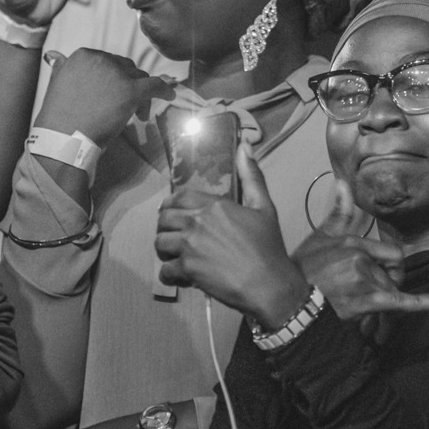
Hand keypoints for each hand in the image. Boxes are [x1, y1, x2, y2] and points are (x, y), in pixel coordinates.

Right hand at [35, 49, 173, 150]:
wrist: (62, 140)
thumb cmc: (58, 118)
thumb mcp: (55, 85)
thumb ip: (61, 68)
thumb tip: (54, 55)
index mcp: (83, 55)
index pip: (110, 62)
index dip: (115, 78)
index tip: (113, 94)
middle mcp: (101, 59)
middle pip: (127, 69)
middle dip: (129, 86)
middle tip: (127, 108)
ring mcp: (117, 74)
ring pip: (140, 78)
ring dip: (141, 95)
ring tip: (138, 115)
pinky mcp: (131, 91)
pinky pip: (155, 85)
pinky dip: (164, 90)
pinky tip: (169, 96)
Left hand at [155, 142, 310, 325]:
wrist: (268, 283)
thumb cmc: (268, 246)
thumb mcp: (264, 206)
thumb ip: (252, 176)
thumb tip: (244, 145)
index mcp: (214, 206)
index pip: (179, 197)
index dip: (171, 204)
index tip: (174, 213)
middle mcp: (197, 222)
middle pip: (164, 219)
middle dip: (166, 227)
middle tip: (175, 237)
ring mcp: (190, 246)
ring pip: (160, 243)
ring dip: (165, 250)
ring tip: (176, 256)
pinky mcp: (187, 270)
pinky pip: (164, 270)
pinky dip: (170, 275)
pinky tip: (182, 276)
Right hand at [293, 179, 428, 319]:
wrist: (289, 303)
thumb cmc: (304, 272)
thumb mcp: (320, 238)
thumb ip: (338, 213)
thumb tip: (343, 183)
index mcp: (354, 243)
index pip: (393, 253)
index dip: (389, 264)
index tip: (380, 272)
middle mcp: (362, 259)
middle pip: (396, 271)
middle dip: (389, 280)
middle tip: (367, 289)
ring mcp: (365, 280)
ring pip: (392, 288)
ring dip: (384, 297)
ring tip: (357, 301)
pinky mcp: (367, 301)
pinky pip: (402, 301)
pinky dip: (424, 302)